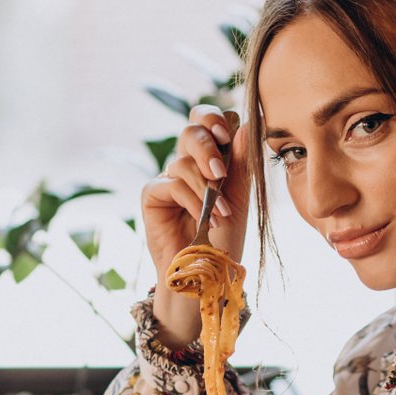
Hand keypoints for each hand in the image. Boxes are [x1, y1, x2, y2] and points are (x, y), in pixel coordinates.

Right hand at [139, 104, 250, 349]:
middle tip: (221, 172)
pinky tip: (204, 219)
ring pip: (183, 161)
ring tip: (222, 214)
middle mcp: (190, 162)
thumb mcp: (240, 197)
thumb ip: (241, 162)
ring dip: (206, 189)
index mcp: (214, 156)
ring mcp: (169, 178)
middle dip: (207, 145)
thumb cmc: (224, 239)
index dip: (218, 120)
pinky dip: (191, 200)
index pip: (213, 120)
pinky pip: (170, 184)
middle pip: (192, 128)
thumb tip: (243, 124)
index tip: (229, 135)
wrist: (206, 274)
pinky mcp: (152, 196)